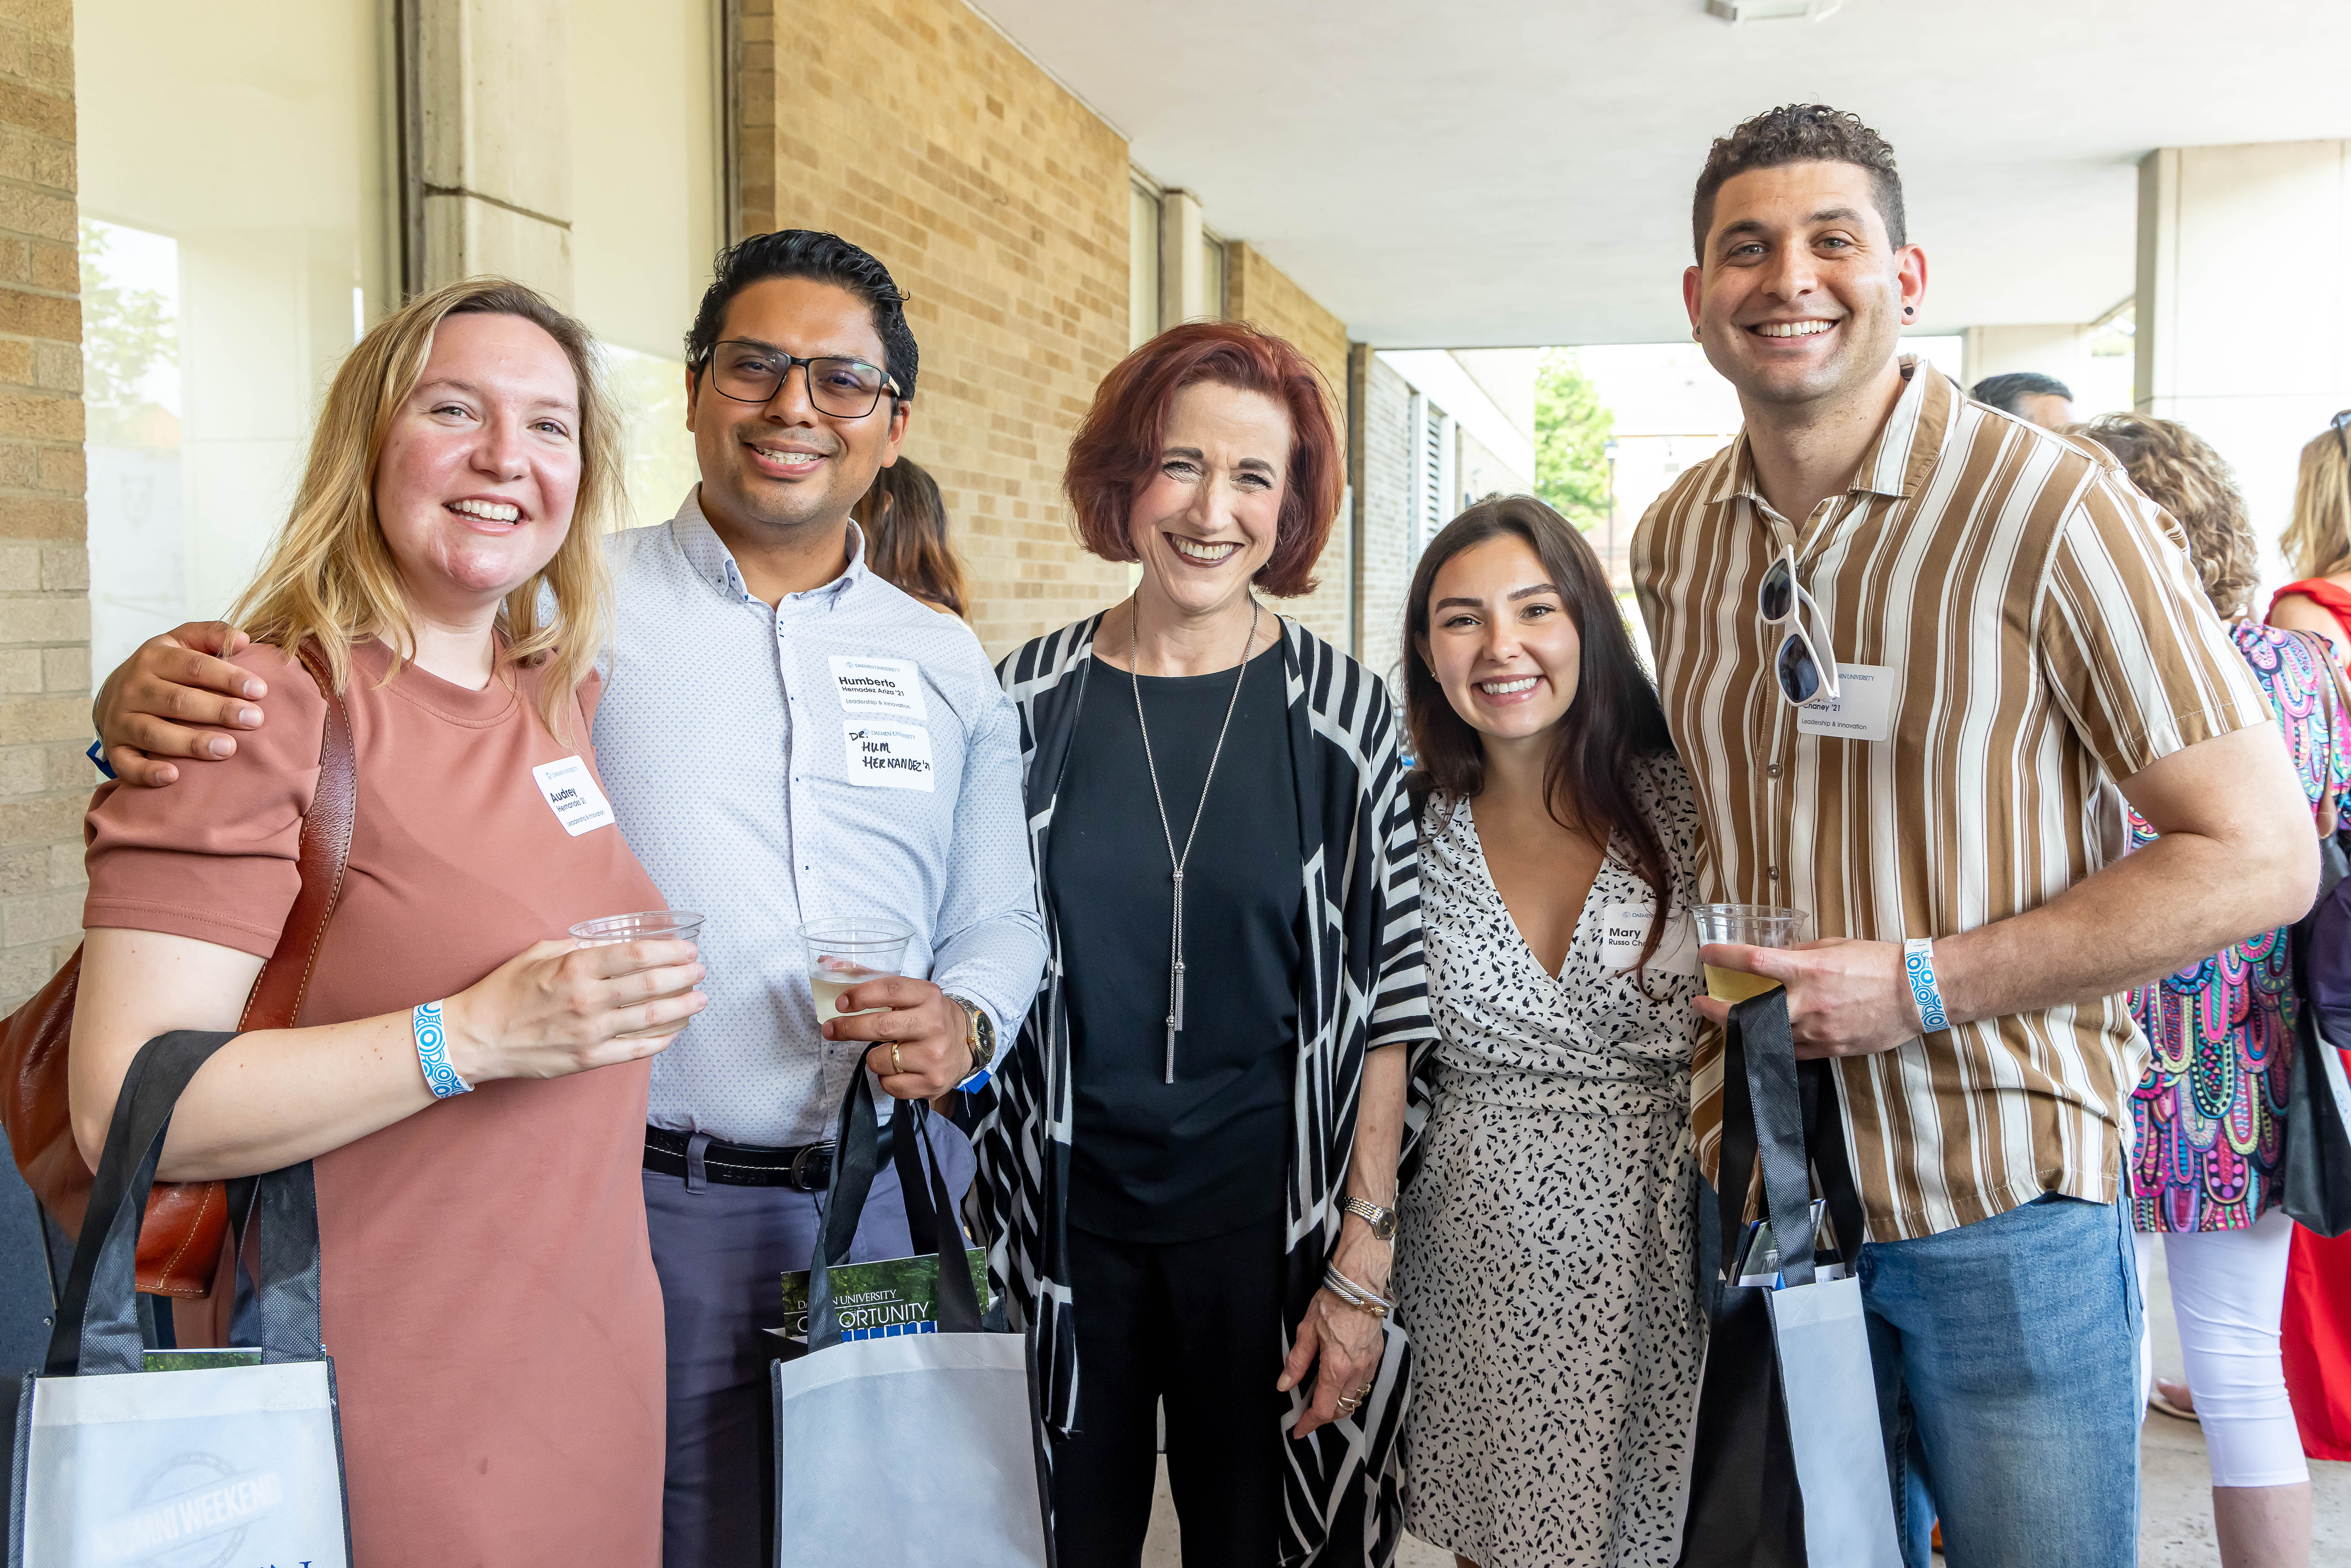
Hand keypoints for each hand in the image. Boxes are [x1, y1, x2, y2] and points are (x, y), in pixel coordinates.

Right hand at [96, 621, 268, 785]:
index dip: (227, 678)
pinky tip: (173, 777)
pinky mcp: (114, 748)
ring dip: (191, 743)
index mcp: (154, 658)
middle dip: (218, 711)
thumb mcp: (182, 642)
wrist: (114, 693)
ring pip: (155, 734)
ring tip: (227, 749)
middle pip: (178, 701)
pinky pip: (126, 764)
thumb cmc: (164, 669)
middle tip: (254, 720)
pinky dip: (147, 773)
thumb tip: (242, 639)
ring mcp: (121, 720)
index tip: (259, 690)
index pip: (194, 667)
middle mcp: (133, 688)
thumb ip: (211, 635)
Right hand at [443, 937, 705, 1081]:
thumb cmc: (504, 991)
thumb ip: (578, 948)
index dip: (670, 952)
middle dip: (684, 977)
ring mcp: (590, 1032)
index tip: (687, 949)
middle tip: (700, 971)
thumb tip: (610, 943)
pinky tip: (675, 1030)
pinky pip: (636, 1049)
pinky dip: (662, 1039)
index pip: (638, 955)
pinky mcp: (588, 1058)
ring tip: (699, 999)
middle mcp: (587, 999)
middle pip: (651, 986)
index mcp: (576, 967)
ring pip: (651, 1019)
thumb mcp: (538, 954)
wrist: (476, 1037)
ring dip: (682, 1007)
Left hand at [821, 976, 972, 1099]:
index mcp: (928, 996)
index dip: (861, 995)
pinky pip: (889, 1084)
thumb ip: (873, 982)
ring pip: (880, 1060)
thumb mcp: (912, 994)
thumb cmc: (929, 1016)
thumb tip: (828, 963)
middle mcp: (934, 1025)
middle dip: (848, 1028)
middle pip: (881, 1026)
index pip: (890, 989)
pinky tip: (899, 1069)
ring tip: (887, 1052)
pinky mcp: (932, 1082)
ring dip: (872, 1058)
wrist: (967, 1043)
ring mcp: (934, 1056)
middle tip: (831, 1029)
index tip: (841, 1003)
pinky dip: (886, 1078)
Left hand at [1279, 1261, 1388, 1439]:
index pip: (1323, 1409)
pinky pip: (1365, 1385)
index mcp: (1337, 1368)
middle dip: (1323, 1417)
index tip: (1298, 1430)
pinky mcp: (1377, 1357)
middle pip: (1341, 1410)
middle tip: (1307, 1415)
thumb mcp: (1306, 1331)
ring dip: (1338, 1406)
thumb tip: (1284, 1385)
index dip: (1309, 1423)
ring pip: (1355, 1399)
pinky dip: (1351, 1392)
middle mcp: (1357, 1372)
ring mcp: (1370, 1365)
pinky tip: (1340, 1383)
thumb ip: (1297, 1362)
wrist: (1361, 1284)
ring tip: (1321, 1401)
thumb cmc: (1332, 1303)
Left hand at [1693, 937, 1921, 1058]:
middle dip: (1718, 1010)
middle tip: (1701, 1005)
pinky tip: (1768, 1041)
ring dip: (1746, 1031)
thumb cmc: (1877, 962)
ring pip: (1768, 1038)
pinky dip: (1777, 1047)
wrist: (1917, 992)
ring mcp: (1818, 1030)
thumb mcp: (1835, 946)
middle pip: (1749, 1012)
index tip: (1705, 955)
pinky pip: (1793, 1053)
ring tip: (1732, 1024)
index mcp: (1808, 969)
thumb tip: (1779, 955)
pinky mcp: (1831, 1050)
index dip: (1723, 957)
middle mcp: (1807, 1003)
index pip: (1753, 961)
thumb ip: (1802, 952)